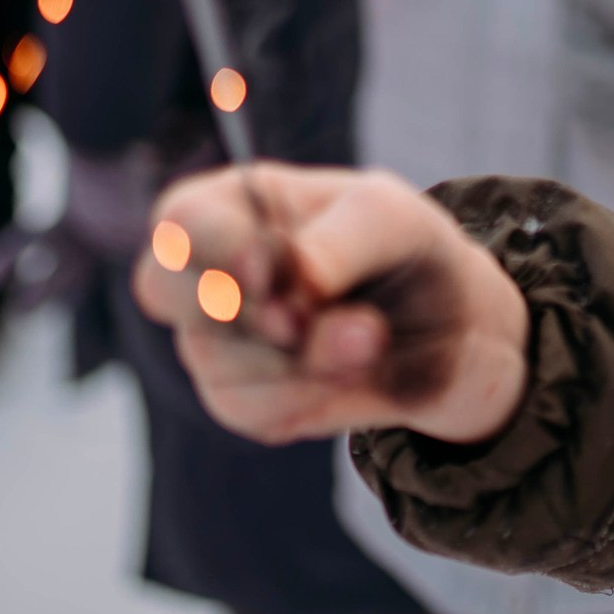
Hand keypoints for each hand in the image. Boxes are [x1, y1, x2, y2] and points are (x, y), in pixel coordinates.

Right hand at [132, 163, 531, 446]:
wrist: (451, 326)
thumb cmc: (405, 249)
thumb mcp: (394, 219)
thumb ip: (341, 240)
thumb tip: (293, 283)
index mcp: (232, 204)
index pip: (181, 220)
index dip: (215, 247)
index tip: (268, 269)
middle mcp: (208, 271)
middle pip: (162, 289)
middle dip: (237, 309)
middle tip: (301, 318)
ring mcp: (216, 339)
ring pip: (217, 359)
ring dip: (302, 357)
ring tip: (370, 337)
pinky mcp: (243, 399)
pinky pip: (253, 409)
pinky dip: (310, 393)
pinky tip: (354, 369)